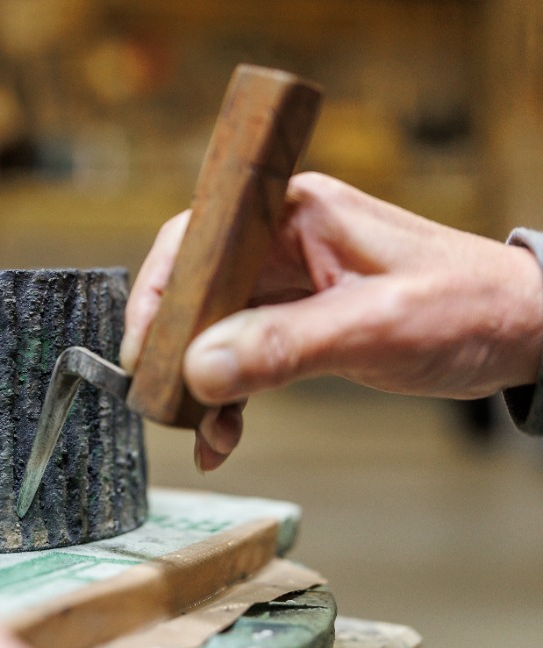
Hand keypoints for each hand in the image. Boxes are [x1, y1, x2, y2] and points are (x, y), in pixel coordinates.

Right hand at [120, 172, 542, 468]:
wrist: (528, 333)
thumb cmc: (473, 307)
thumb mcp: (378, 326)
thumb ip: (287, 345)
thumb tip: (201, 368)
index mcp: (295, 213)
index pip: (196, 239)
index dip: (157, 292)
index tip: (144, 351)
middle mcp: (282, 242)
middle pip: (194, 288)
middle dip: (173, 349)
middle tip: (163, 400)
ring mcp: (289, 282)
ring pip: (212, 329)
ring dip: (199, 382)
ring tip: (199, 429)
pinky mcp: (299, 319)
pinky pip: (242, 356)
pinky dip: (228, 396)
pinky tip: (223, 434)